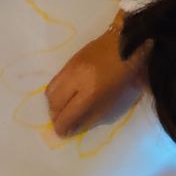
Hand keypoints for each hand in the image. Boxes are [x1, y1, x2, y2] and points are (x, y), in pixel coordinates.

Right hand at [45, 18, 142, 137]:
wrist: (125, 41)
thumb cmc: (125, 74)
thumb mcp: (113, 100)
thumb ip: (91, 116)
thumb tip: (73, 127)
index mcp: (90, 92)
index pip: (67, 115)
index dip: (62, 128)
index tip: (62, 134)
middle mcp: (76, 80)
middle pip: (54, 104)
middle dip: (55, 116)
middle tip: (61, 122)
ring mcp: (70, 68)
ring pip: (50, 92)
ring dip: (53, 104)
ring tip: (62, 109)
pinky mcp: (69, 60)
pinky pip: (54, 81)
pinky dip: (56, 92)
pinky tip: (64, 95)